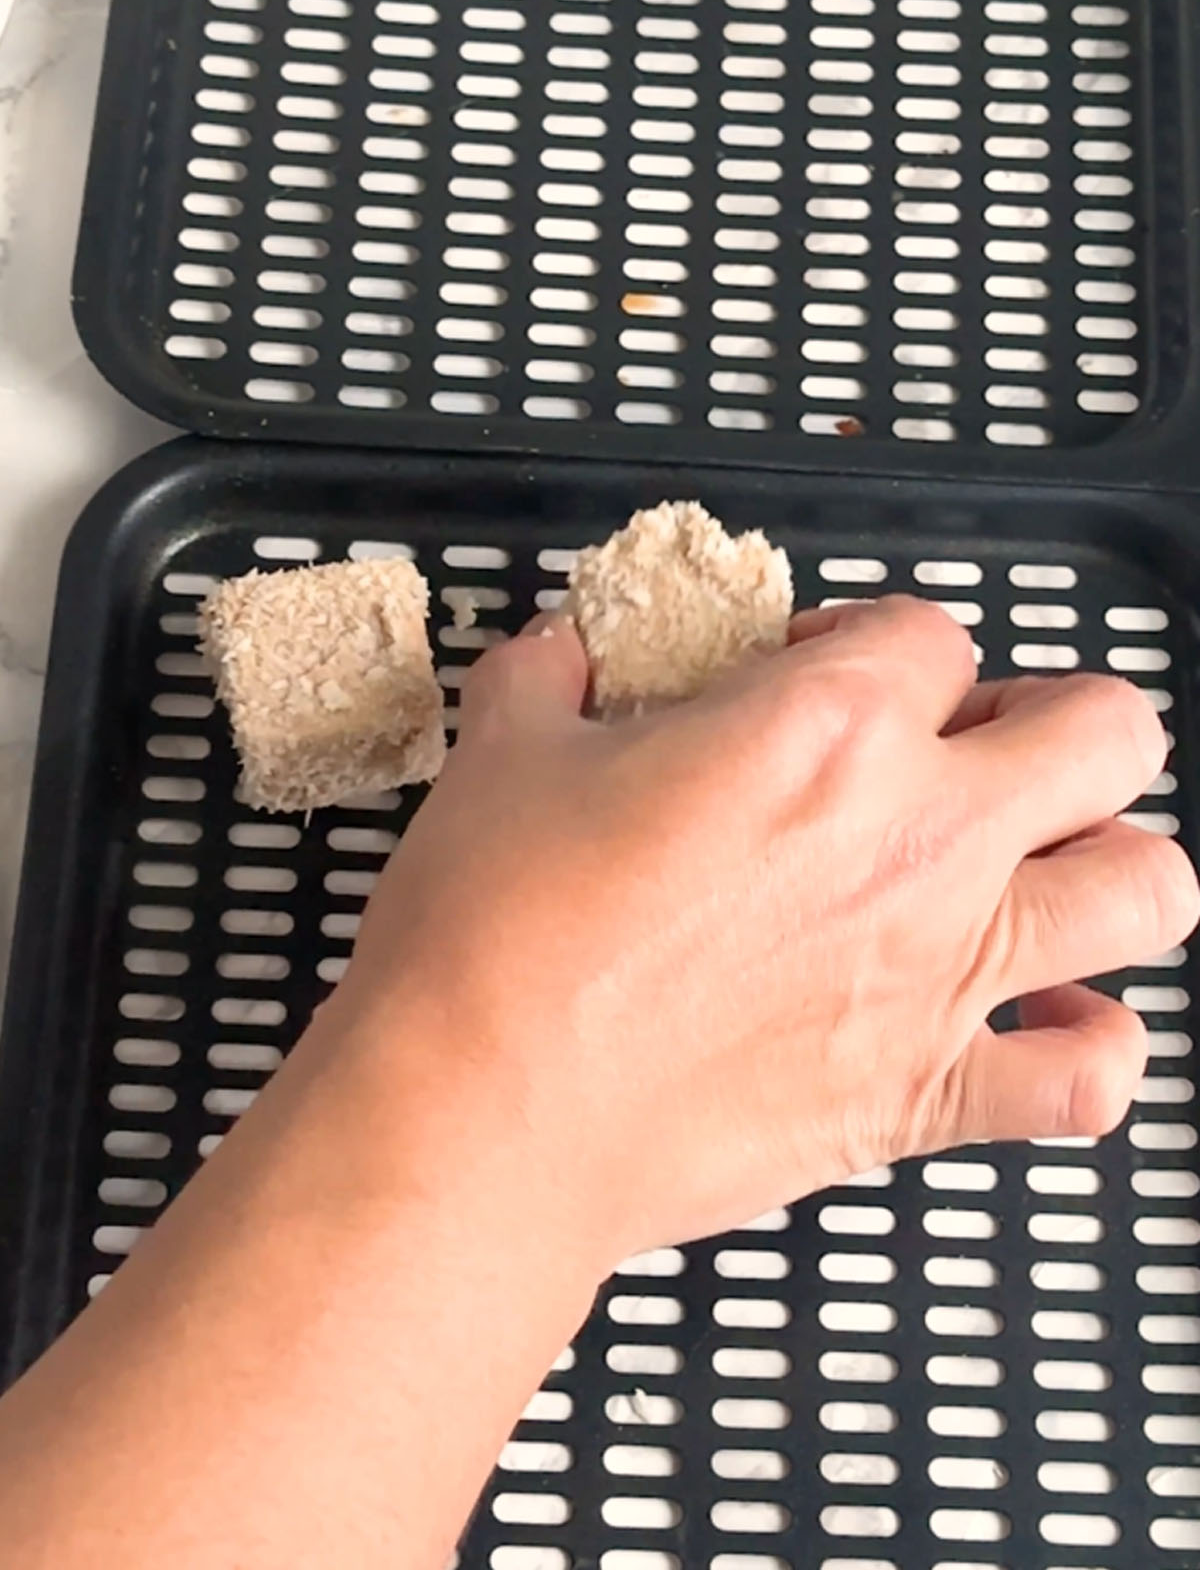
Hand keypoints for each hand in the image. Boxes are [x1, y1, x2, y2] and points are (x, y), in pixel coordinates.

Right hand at [350, 595, 1198, 1270]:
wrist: (484, 1118)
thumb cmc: (493, 937)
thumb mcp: (502, 755)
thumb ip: (552, 677)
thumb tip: (564, 652)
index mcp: (826, 727)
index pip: (930, 633)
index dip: (876, 640)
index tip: (821, 672)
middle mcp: (921, 836)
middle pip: (1106, 731)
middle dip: (1059, 718)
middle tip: (981, 745)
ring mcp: (946, 972)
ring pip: (1147, 889)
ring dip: (1111, 863)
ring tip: (1042, 868)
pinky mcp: (930, 1097)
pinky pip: (1090, 1079)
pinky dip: (1090, 1049)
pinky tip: (1043, 1026)